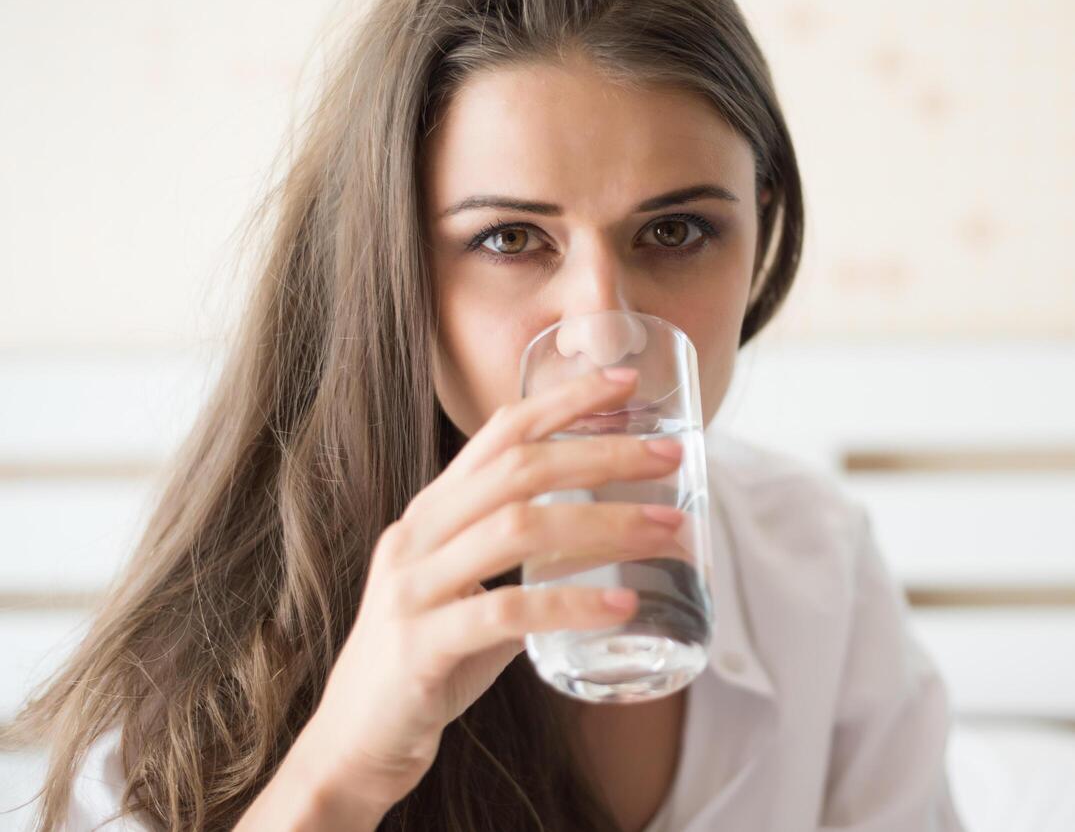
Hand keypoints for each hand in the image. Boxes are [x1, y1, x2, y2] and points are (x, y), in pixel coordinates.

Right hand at [270, 367, 686, 820]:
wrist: (354, 742)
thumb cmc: (428, 659)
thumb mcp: (469, 588)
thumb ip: (518, 555)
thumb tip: (605, 531)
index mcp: (431, 513)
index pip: (499, 432)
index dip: (563, 399)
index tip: (625, 381)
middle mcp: (418, 536)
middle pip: (519, 469)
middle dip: (601, 454)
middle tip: (669, 458)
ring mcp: (414, 589)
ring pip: (518, 528)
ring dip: (604, 524)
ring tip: (667, 530)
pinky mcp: (422, 646)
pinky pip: (507, 611)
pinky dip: (572, 604)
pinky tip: (621, 606)